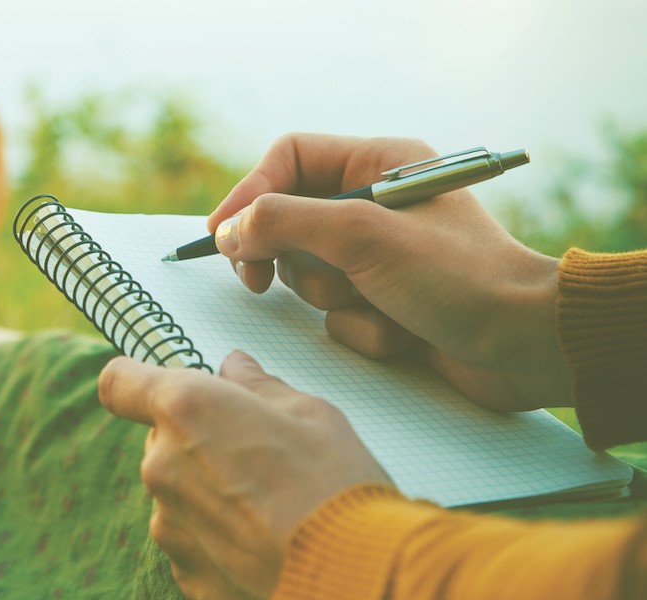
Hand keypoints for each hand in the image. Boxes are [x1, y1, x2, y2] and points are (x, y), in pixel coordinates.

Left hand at [99, 351, 390, 599]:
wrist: (352, 573)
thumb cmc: (334, 486)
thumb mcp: (309, 413)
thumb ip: (259, 387)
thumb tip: (236, 369)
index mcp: (185, 410)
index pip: (120, 383)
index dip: (137, 383)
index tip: (162, 387)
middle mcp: (162, 465)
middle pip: (160, 441)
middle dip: (196, 441)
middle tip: (253, 452)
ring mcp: (168, 523)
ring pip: (177, 493)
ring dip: (208, 493)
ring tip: (268, 505)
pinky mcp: (185, 571)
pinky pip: (192, 540)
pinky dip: (219, 538)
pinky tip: (262, 540)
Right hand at [209, 133, 567, 410]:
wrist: (525, 344)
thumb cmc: (458, 277)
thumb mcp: (362, 237)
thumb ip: (284, 223)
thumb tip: (229, 232)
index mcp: (378, 164)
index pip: (288, 158)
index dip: (248, 194)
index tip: (220, 236)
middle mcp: (375, 205)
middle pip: (288, 221)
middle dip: (289, 260)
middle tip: (263, 282)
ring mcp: (379, 257)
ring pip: (309, 274)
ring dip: (334, 299)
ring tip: (378, 305)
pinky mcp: (384, 302)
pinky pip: (336, 314)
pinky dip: (360, 329)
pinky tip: (401, 333)